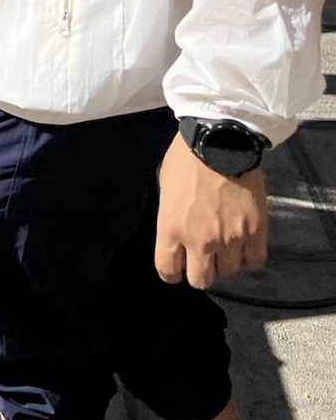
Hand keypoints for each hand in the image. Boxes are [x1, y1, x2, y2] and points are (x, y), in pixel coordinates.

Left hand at [155, 132, 267, 289]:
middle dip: (199, 272)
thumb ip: (171, 216)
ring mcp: (230, 238)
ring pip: (228, 273)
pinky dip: (249, 258)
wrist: (220, 139)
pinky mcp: (255, 231)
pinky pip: (254, 262)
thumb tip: (177, 233)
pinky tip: (244, 246)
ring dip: (225, 263)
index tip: (176, 268)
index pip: (168, 271)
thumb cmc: (187, 157)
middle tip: (203, 258)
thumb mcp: (165, 186)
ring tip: (225, 246)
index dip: (172, 272)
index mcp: (171, 228)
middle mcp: (200, 239)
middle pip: (201, 280)